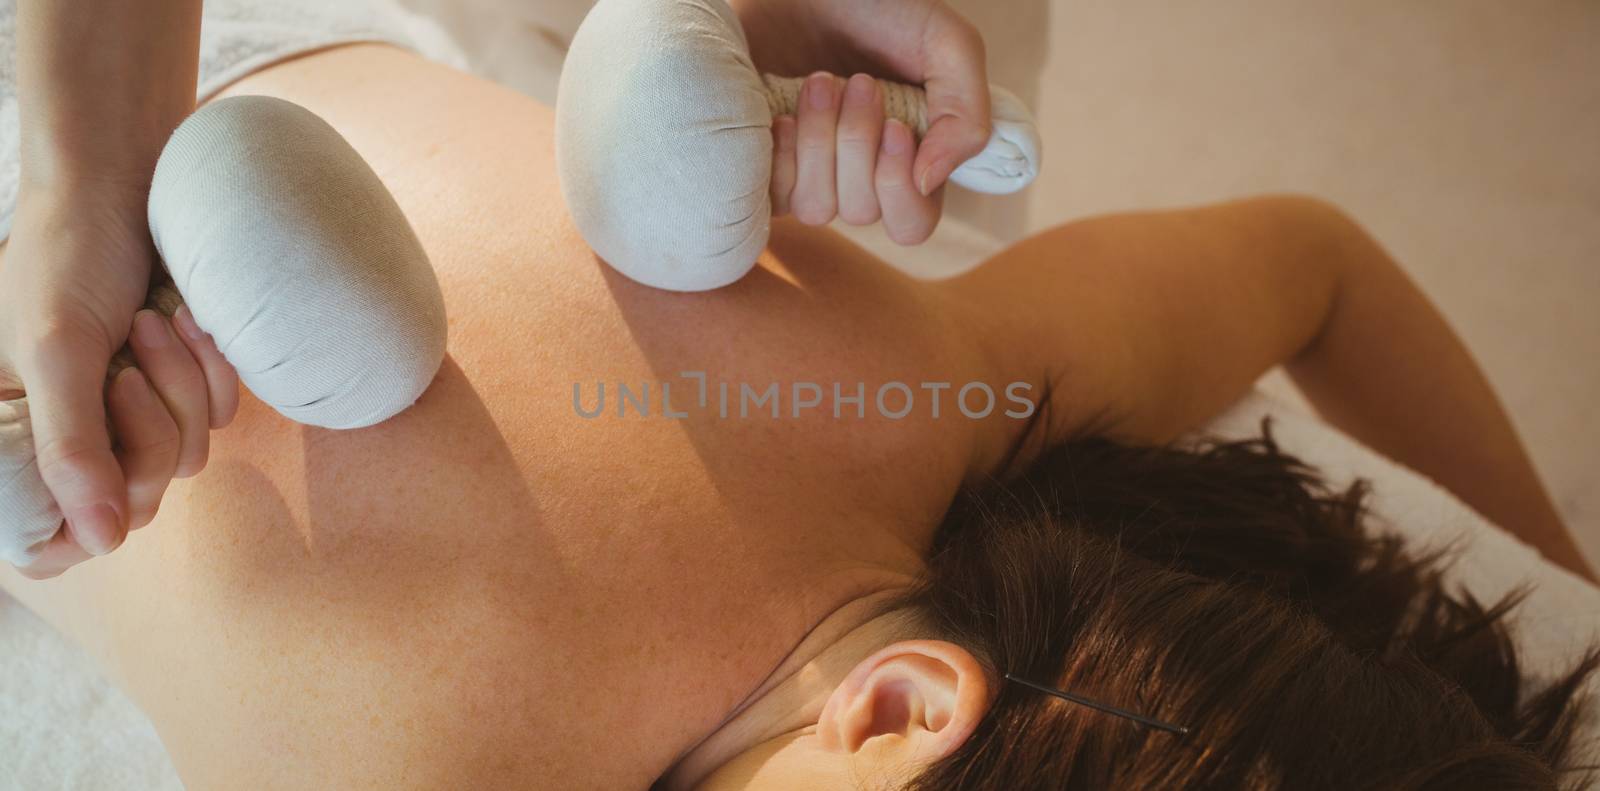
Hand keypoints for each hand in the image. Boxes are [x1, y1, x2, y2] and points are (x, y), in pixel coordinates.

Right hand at [0, 183, 237, 578]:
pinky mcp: (181, 389)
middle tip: (125, 355)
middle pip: (140, 497)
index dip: (88, 516)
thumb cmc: (68, 257)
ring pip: (187, 457)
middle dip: (145, 419)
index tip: (102, 446)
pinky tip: (184, 318)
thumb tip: (102, 542)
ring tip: (148, 321)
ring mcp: (131, 417)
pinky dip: (210, 366)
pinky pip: (221, 416)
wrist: (126, 187)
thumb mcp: (56, 349)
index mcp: (14, 440)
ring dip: (179, 382)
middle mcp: (74, 440)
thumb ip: (73, 446)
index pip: (51, 544)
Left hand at [734, 0, 990, 198]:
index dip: (899, 186)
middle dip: (858, 143)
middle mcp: (860, 176)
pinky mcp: (766, 165)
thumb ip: (964, 114)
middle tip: (856, 82)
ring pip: (818, 208)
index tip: (895, 125)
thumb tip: (929, 183)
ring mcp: (811, 173)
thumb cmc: (877, 6)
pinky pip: (774, 198)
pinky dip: (782, 154)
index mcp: (911, 158)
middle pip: (865, 211)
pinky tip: (783, 113)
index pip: (912, 223)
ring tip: (818, 83)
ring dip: (820, 142)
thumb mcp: (945, 43)